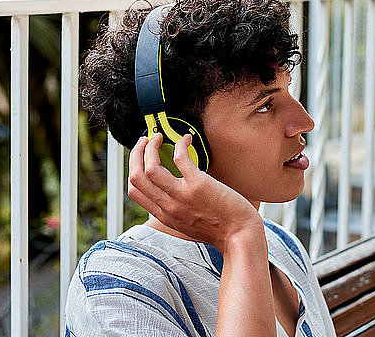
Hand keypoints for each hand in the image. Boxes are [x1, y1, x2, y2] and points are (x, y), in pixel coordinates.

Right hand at [127, 133, 261, 252]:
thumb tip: (172, 193)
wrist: (241, 236)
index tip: (142, 156)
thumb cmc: (222, 229)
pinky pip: (179, 157)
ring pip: (150, 167)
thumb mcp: (189, 225)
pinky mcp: (198, 185)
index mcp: (165, 216)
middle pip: (136, 177)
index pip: (134, 191)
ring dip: (150, 147)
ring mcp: (182, 196)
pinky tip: (186, 139)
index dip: (133, 168)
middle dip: (136, 153)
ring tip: (158, 137)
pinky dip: (180, 144)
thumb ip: (177, 211)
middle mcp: (169, 207)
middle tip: (145, 141)